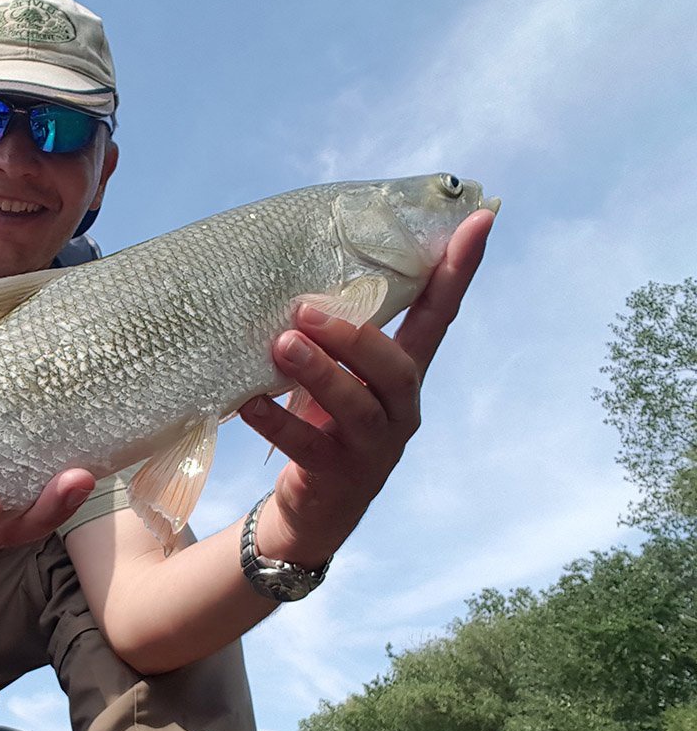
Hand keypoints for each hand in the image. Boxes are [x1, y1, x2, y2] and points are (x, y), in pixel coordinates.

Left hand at [237, 209, 493, 566]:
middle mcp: (398, 410)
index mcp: (403, 375)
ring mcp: (373, 448)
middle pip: (397, 367)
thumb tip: (299, 272)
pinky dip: (277, 423)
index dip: (460, 271)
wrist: (312, 511)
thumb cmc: (322, 425)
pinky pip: (309, 447)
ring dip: (319, 372)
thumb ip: (333, 336)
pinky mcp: (338, 477)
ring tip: (281, 345)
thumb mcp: (336, 376)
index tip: (481, 220)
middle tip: (304, 310)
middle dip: (355, 336)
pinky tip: (249, 404)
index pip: (439, 316)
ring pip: (357, 407)